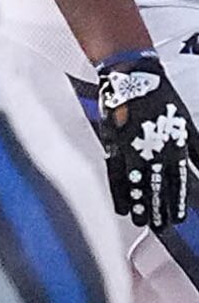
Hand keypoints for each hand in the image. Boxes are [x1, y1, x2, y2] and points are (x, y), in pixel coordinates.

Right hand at [97, 50, 198, 229]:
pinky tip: (121, 206)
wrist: (132, 77)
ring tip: (141, 221)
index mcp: (173, 147)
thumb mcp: (186, 124)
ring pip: (136, 185)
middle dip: (159, 210)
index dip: (178, 202)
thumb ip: (197, 150)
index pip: (178, 183)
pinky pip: (115, 174)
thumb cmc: (160, 97)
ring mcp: (131, 149)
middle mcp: (153, 152)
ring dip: (139, 206)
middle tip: (160, 225)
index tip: (179, 216)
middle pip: (156, 189)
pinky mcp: (113, 144)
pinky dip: (118, 192)